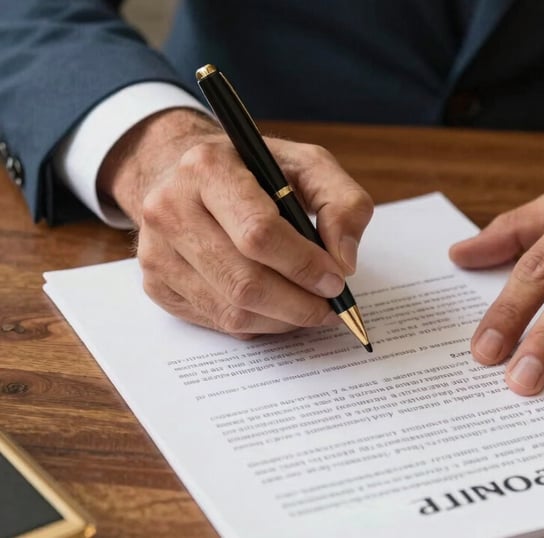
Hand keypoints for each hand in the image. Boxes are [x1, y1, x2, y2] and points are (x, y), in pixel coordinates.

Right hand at [99, 109, 372, 336]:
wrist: (183, 173)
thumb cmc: (253, 170)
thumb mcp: (307, 165)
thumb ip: (342, 203)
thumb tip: (344, 261)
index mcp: (208, 167)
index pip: (258, 233)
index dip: (304, 265)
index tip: (336, 280)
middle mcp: (170, 208)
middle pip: (245, 282)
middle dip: (299, 304)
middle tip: (330, 306)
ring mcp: (156, 251)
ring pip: (232, 311)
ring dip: (282, 320)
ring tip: (309, 308)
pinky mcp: (156, 284)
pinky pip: (217, 321)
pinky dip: (258, 324)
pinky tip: (275, 306)